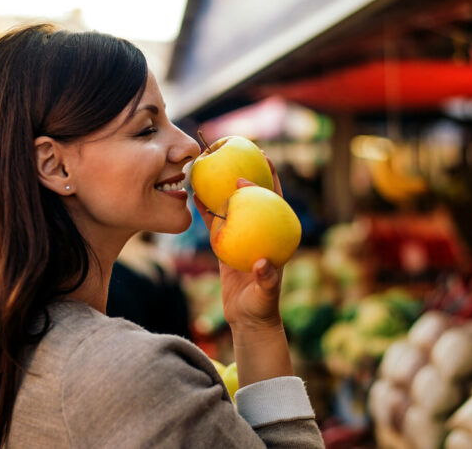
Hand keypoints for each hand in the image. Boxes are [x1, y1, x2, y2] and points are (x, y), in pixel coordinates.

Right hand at [194, 156, 284, 330]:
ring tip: (212, 167)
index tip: (266, 158)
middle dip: (247, 172)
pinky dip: (206, 208)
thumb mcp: (265, 294)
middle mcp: (260, 230)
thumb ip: (267, 280)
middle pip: (254, 195)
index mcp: (275, 235)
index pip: (277, 201)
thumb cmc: (261, 307)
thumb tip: (264, 263)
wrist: (246, 319)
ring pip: (232, 204)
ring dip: (222, 187)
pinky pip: (214, 222)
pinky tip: (195, 194)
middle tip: (236, 152)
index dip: (273, 178)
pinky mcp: (225, 244)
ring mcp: (241, 235)